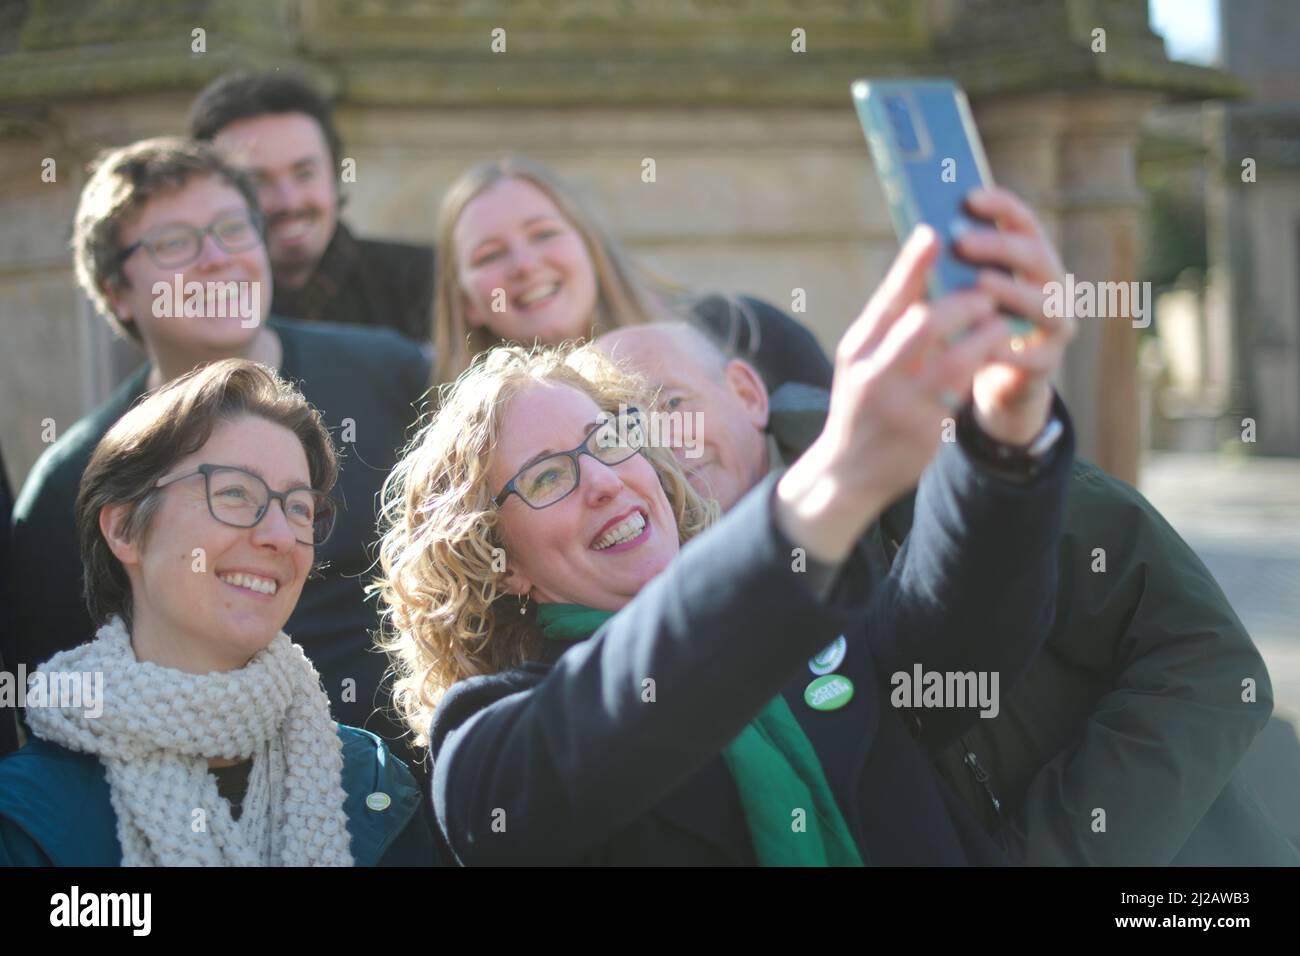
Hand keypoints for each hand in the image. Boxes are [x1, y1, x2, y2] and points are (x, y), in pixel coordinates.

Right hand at [775, 225, 1008, 563]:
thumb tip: (922, 271)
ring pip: (955, 359)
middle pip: (926, 323)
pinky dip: (983, 369)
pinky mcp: (924, 431)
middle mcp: (874, 374)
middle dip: (964, 302)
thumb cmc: (861, 404)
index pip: (889, 298)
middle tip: (985, 292)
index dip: (914, 263)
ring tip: (999, 323)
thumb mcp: (861, 362)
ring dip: (985, 335)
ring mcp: (900, 405)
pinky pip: (966, 392)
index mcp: (858, 348)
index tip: (935, 232)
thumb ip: (889, 325)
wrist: (846, 471)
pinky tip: (996, 356)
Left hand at [956, 187, 1076, 444]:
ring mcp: (1054, 324)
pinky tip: (985, 345)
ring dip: (1011, 291)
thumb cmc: (971, 323)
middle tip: (961, 242)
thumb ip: (952, 264)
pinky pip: (1034, 356)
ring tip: (979, 283)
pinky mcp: (1047, 362)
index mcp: (1029, 259)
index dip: (1001, 206)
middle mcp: (1051, 286)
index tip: (968, 197)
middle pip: (1036, 256)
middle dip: (999, 246)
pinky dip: (1010, 350)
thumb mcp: (961, 289)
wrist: (989, 379)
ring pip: (1045, 304)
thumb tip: (920, 232)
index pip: (1023, 222)